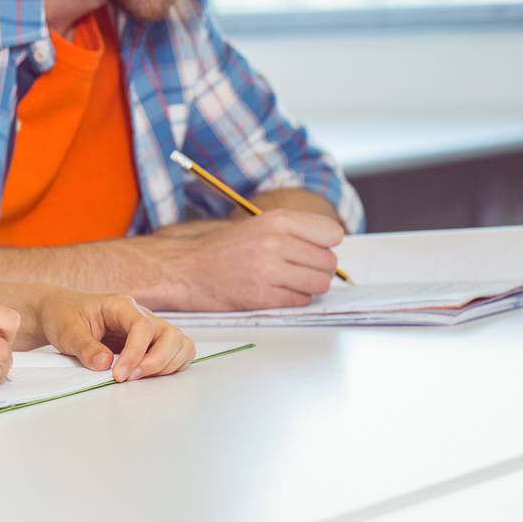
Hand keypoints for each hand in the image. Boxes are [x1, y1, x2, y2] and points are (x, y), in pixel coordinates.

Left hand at [33, 288, 194, 380]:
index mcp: (120, 306)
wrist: (59, 312)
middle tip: (129, 378)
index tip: (119, 375)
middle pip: (170, 335)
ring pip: (179, 344)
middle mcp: (140, 314)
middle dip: (156, 362)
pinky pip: (176, 352)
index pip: (142, 327)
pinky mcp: (151, 342)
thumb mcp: (67, 331)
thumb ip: (85, 347)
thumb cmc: (64, 316)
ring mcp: (149, 328)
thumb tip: (105, 364)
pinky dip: (170, 366)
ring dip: (166, 365)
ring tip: (138, 377)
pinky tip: (146, 375)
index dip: (135, 353)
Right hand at [160, 208, 344, 309]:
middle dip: (317, 269)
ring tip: (286, 282)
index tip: (310, 250)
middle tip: (296, 270)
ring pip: (319, 284)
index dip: (325, 245)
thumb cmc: (226, 249)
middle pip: (328, 262)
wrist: (187, 269)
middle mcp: (274, 242)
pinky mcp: (262, 296)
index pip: (332, 234)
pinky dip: (293, 299)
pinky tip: (275, 292)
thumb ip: (297, 232)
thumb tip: (335, 246)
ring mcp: (268, 270)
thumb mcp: (261, 226)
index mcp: (276, 220)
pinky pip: (301, 301)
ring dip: (308, 287)